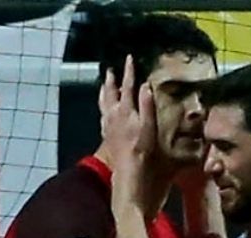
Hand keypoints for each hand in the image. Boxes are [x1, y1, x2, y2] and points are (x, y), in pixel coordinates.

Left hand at [98, 56, 156, 171]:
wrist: (127, 166)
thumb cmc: (141, 146)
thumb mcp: (148, 124)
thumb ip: (146, 103)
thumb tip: (145, 85)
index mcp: (125, 109)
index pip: (127, 85)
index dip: (129, 71)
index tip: (129, 59)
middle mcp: (112, 114)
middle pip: (110, 92)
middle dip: (111, 80)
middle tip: (110, 70)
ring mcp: (107, 123)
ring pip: (103, 102)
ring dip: (104, 91)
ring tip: (103, 85)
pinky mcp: (105, 132)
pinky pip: (102, 113)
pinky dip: (103, 105)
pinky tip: (105, 108)